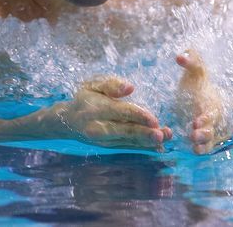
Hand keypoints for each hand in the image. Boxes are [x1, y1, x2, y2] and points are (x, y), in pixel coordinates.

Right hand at [54, 76, 172, 150]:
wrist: (68, 121)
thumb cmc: (85, 98)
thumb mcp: (92, 85)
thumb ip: (111, 84)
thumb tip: (130, 87)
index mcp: (96, 109)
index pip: (120, 112)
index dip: (138, 116)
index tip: (154, 119)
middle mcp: (99, 127)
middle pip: (125, 131)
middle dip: (145, 134)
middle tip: (162, 134)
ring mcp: (103, 140)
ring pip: (128, 141)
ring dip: (148, 142)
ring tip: (164, 139)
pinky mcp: (108, 147)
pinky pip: (127, 147)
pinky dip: (143, 148)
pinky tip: (157, 146)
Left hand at [176, 49, 231, 153]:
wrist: (199, 94)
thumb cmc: (197, 81)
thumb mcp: (194, 70)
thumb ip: (191, 61)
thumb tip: (180, 56)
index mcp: (211, 102)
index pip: (210, 111)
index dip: (205, 117)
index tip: (196, 121)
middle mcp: (211, 117)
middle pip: (211, 127)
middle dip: (204, 133)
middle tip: (194, 134)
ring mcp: (207, 128)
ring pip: (209, 139)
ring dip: (203, 144)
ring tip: (195, 148)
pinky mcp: (200, 137)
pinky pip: (204, 146)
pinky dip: (201, 149)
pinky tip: (194, 151)